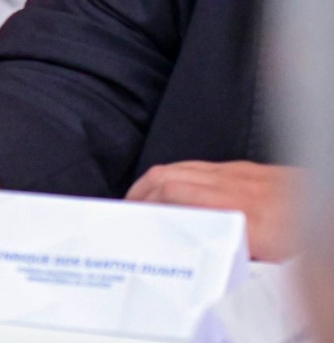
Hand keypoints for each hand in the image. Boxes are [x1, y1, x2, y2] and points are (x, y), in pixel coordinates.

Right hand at [126, 161, 299, 261]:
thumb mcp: (275, 263)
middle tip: (125, 213)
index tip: (131, 220)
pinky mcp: (252, 169)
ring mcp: (244, 174)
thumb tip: (205, 271)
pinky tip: (177, 189)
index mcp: (245, 215)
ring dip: (155, 182)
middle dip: (140, 193)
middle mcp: (239, 188)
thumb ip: (236, 259)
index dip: (146, 205)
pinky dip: (178, 176)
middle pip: (169, 178)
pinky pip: (202, 166)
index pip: (176, 196)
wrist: (332, 205)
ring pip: (182, 168)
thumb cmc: (308, 240)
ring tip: (141, 201)